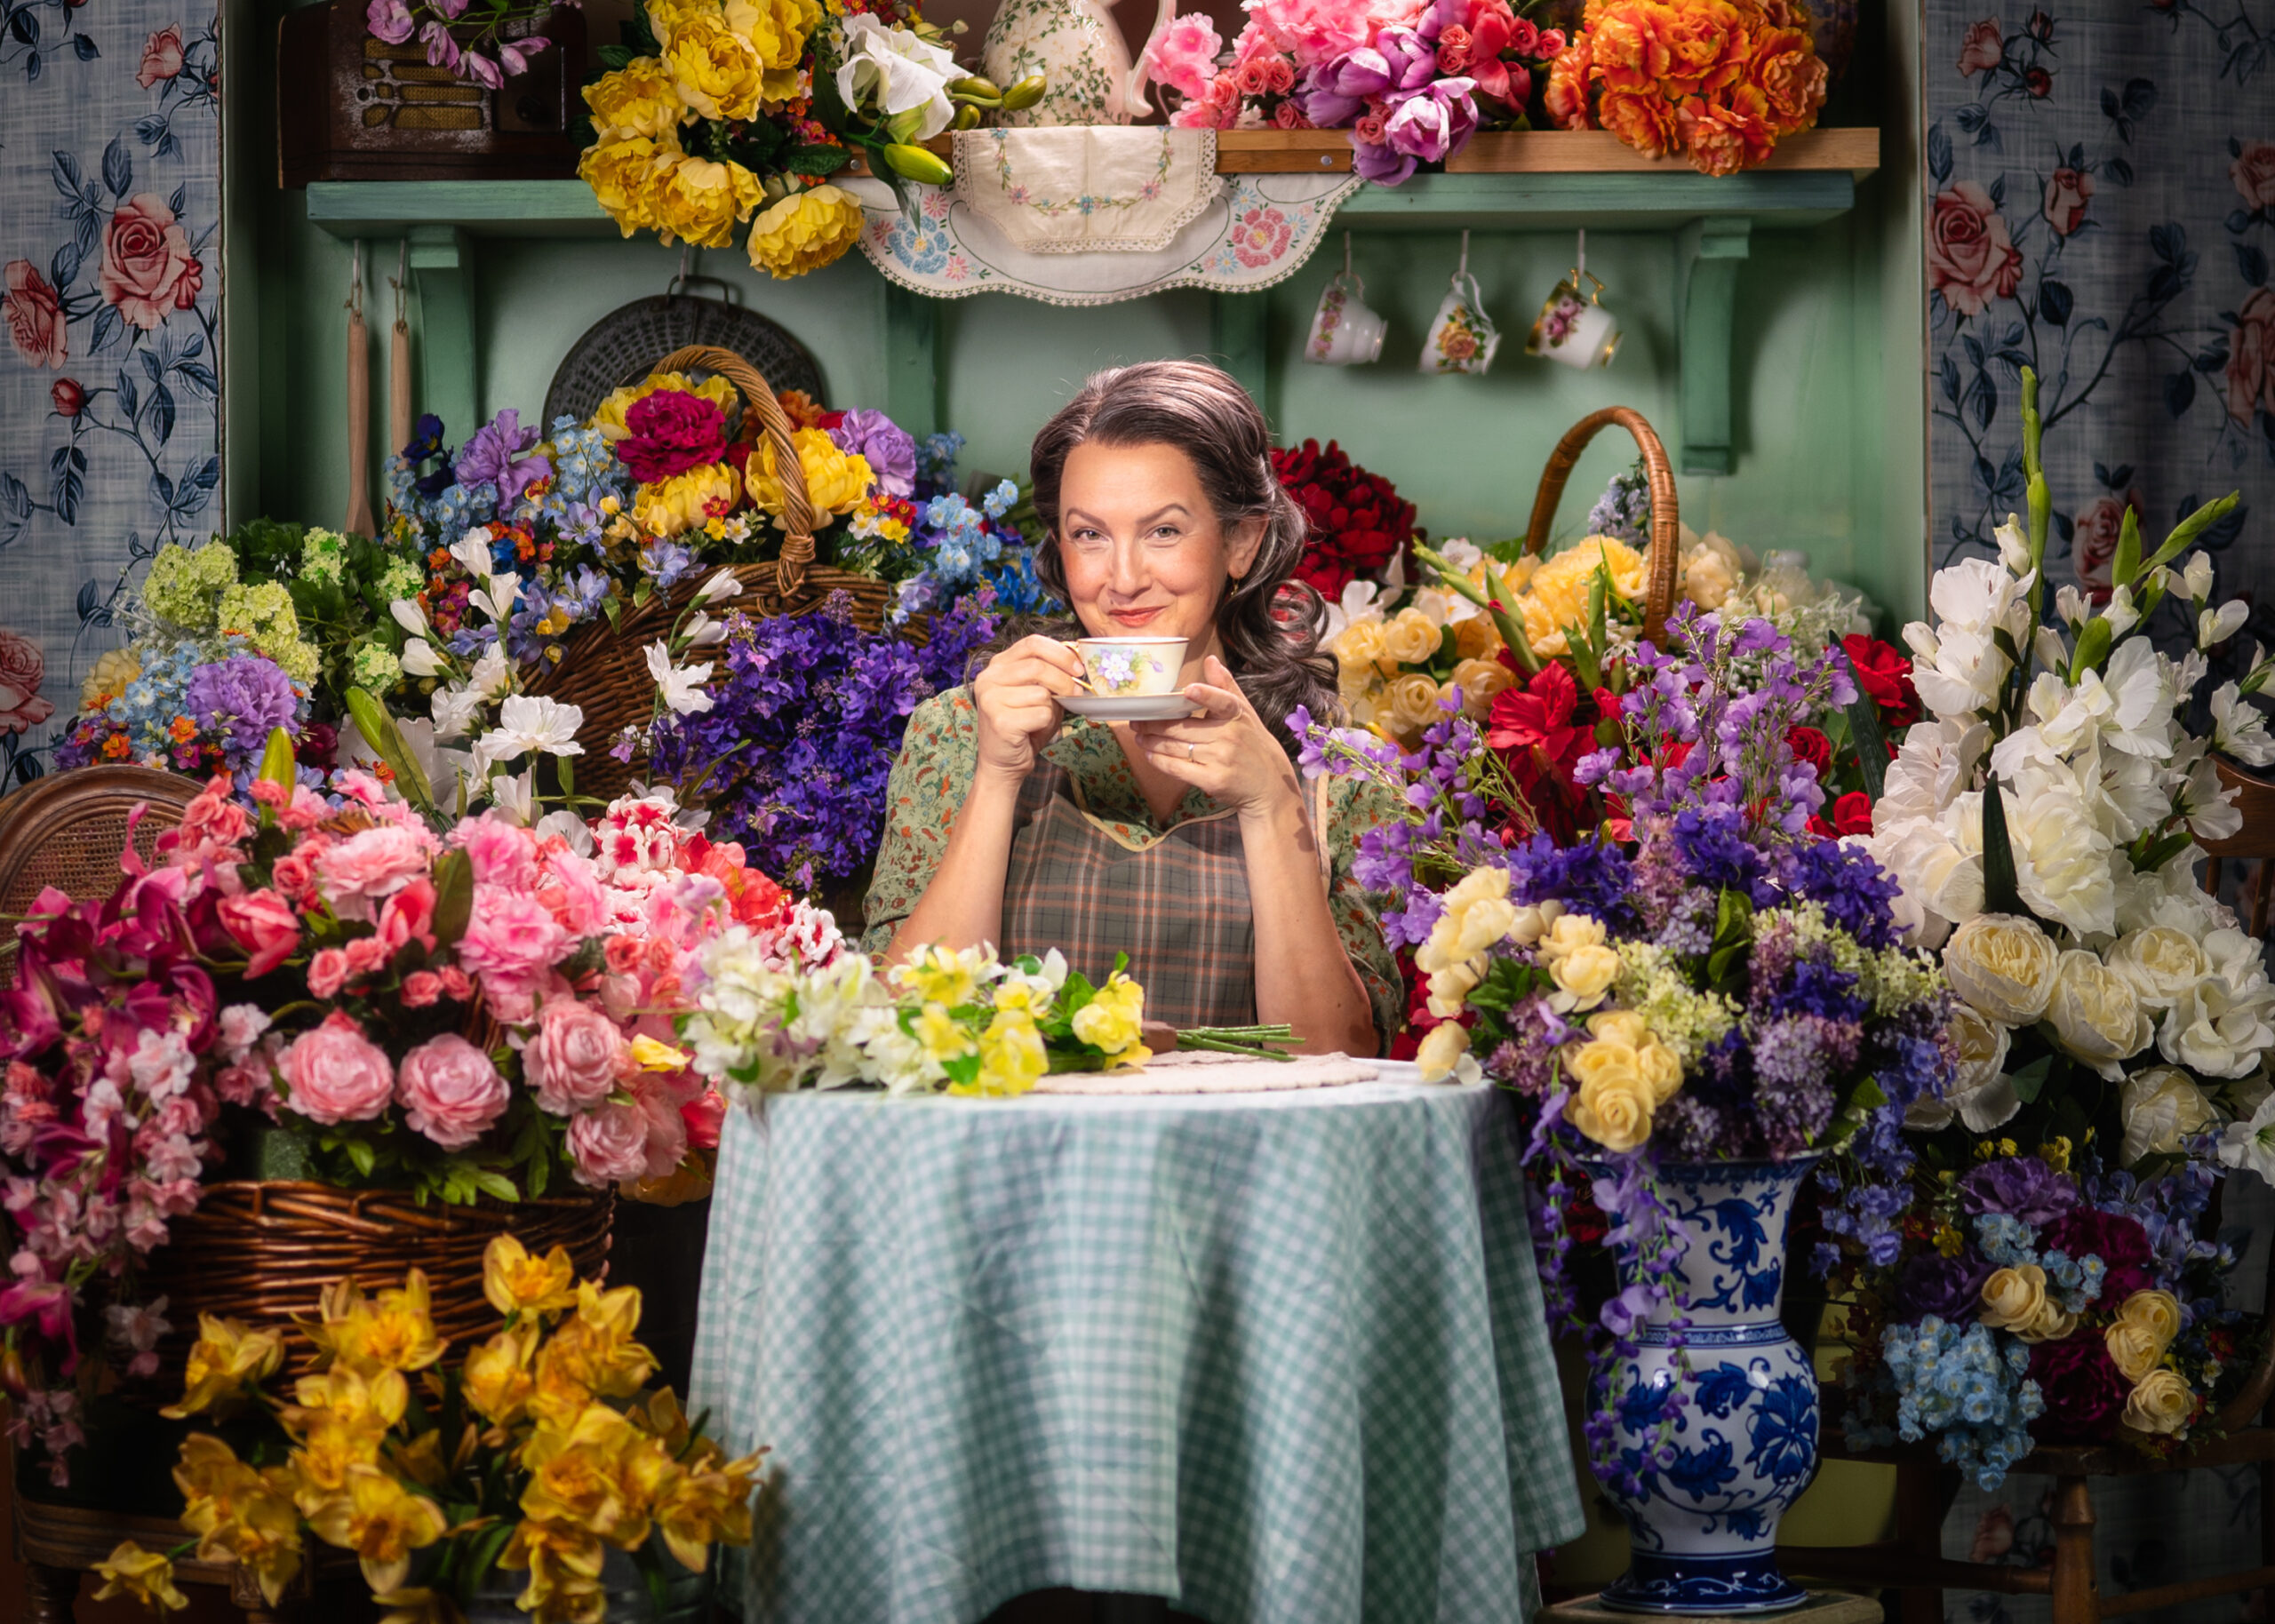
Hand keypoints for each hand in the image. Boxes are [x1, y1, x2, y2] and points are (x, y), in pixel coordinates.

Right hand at [971, 635, 1085, 781]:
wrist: (1003, 762)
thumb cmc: (1024, 726)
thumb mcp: (1038, 694)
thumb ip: (1051, 675)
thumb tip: (1077, 664)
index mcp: (998, 665)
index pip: (1032, 643)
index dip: (1060, 652)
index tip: (1078, 667)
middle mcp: (988, 678)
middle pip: (1038, 666)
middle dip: (1064, 680)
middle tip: (1077, 692)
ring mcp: (990, 699)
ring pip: (1041, 693)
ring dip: (1051, 708)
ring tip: (1041, 718)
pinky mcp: (999, 720)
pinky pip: (1040, 713)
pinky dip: (1046, 723)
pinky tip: (1033, 730)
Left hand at [1130, 656, 1303, 818]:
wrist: (1269, 785)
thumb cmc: (1252, 743)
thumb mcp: (1245, 713)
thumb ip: (1225, 687)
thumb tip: (1210, 660)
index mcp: (1237, 715)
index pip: (1223, 701)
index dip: (1206, 695)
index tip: (1189, 690)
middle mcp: (1230, 736)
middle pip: (1183, 728)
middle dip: (1154, 723)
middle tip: (1137, 719)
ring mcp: (1221, 759)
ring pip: (1176, 747)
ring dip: (1152, 741)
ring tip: (1139, 736)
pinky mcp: (1213, 780)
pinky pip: (1178, 769)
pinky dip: (1160, 761)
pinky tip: (1150, 754)